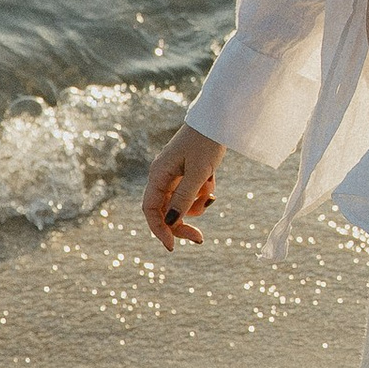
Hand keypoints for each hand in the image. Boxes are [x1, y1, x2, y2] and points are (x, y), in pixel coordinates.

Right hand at [142, 124, 223, 250]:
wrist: (218, 121)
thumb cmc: (206, 143)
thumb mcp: (198, 173)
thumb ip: (184, 197)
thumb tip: (172, 221)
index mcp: (159, 175)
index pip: (151, 210)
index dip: (159, 229)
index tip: (172, 246)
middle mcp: (163, 177)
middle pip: (166, 211)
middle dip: (183, 223)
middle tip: (200, 238)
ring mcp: (175, 176)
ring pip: (182, 204)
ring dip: (197, 203)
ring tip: (210, 186)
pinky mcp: (188, 174)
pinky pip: (192, 194)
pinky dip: (203, 193)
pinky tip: (212, 180)